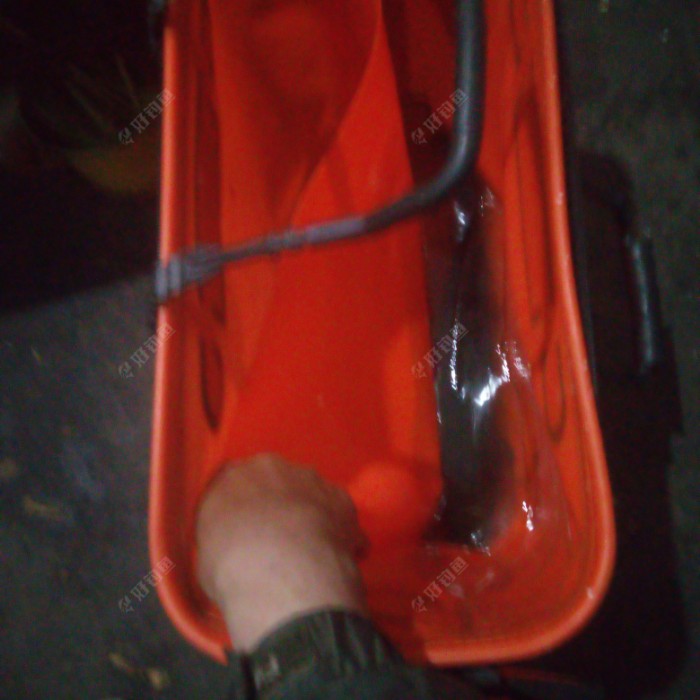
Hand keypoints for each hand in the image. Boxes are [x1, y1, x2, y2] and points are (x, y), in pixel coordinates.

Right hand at [196, 453, 368, 650]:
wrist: (282, 575)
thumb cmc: (231, 569)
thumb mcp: (207, 554)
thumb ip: (221, 536)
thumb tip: (232, 545)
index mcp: (231, 476)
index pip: (233, 483)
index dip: (242, 506)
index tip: (245, 528)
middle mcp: (272, 468)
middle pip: (275, 481)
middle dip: (279, 504)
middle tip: (278, 540)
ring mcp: (310, 479)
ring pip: (309, 492)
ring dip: (310, 514)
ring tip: (310, 553)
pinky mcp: (341, 498)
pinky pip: (339, 513)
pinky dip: (339, 530)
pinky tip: (337, 557)